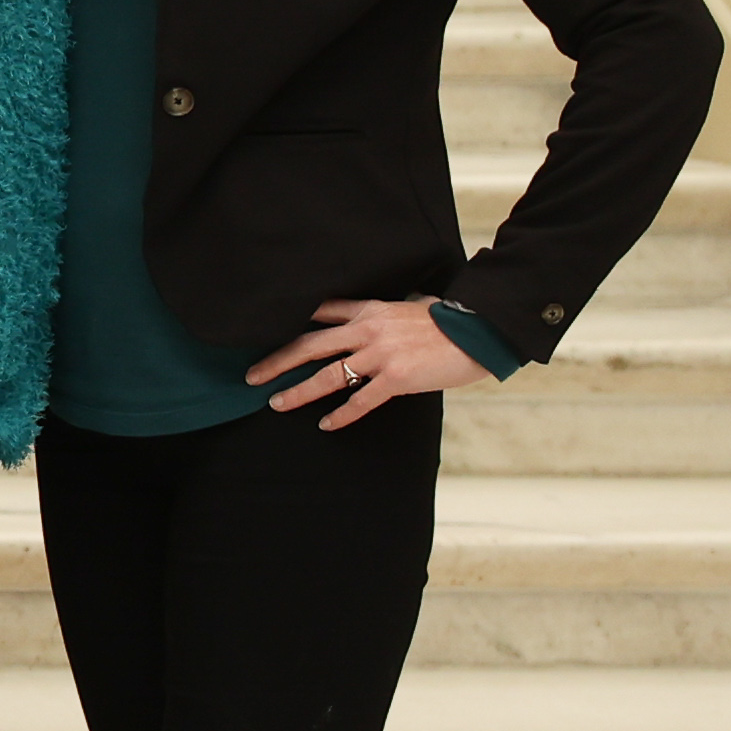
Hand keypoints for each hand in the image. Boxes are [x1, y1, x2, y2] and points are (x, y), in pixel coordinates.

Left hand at [251, 297, 493, 428]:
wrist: (477, 332)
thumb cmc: (448, 321)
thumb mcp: (411, 306)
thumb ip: (388, 314)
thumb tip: (382, 317)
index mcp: (370, 310)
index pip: (323, 312)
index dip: (293, 322)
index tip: (265, 333)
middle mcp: (368, 330)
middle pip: (310, 345)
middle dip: (278, 361)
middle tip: (252, 375)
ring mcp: (380, 354)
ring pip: (328, 374)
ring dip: (298, 391)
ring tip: (277, 402)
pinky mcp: (395, 378)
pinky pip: (360, 400)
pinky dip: (341, 414)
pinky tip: (326, 424)